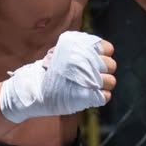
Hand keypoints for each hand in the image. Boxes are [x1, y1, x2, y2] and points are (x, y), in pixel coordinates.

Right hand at [0, 31, 116, 123]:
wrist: (34, 88)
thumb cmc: (47, 71)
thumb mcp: (61, 51)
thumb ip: (79, 51)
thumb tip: (96, 53)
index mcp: (82, 48)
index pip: (107, 48)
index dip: (103, 55)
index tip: (95, 61)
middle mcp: (88, 61)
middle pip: (111, 65)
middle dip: (104, 71)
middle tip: (92, 76)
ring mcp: (89, 79)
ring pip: (111, 81)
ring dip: (103, 85)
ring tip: (90, 86)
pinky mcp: (88, 96)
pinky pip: (106, 96)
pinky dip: (99, 97)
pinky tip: (89, 95)